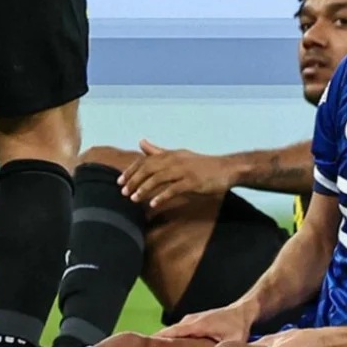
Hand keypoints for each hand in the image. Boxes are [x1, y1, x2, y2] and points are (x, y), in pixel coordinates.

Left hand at [118, 140, 234, 209]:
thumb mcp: (179, 155)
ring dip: (144, 189)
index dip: (131, 170)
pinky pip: (174, 189)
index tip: (120, 181)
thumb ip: (159, 151)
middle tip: (123, 192)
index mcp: (170, 154)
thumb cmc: (201, 165)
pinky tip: (153, 204)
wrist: (227, 168)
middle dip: (134, 180)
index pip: (145, 160)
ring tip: (134, 199)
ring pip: (158, 178)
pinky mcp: (193, 182)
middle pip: (148, 168)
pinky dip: (162, 196)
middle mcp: (175, 160)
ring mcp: (184, 170)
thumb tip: (141, 142)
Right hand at [156, 303, 254, 342]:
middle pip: (168, 333)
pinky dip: (171, 339)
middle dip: (157, 342)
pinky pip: (178, 332)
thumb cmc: (238, 325)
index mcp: (196, 324)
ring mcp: (190, 320)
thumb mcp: (233, 340)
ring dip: (164, 341)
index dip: (157, 339)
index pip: (171, 332)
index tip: (145, 346)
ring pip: (172, 332)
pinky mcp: (192, 323)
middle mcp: (190, 320)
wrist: (242, 311)